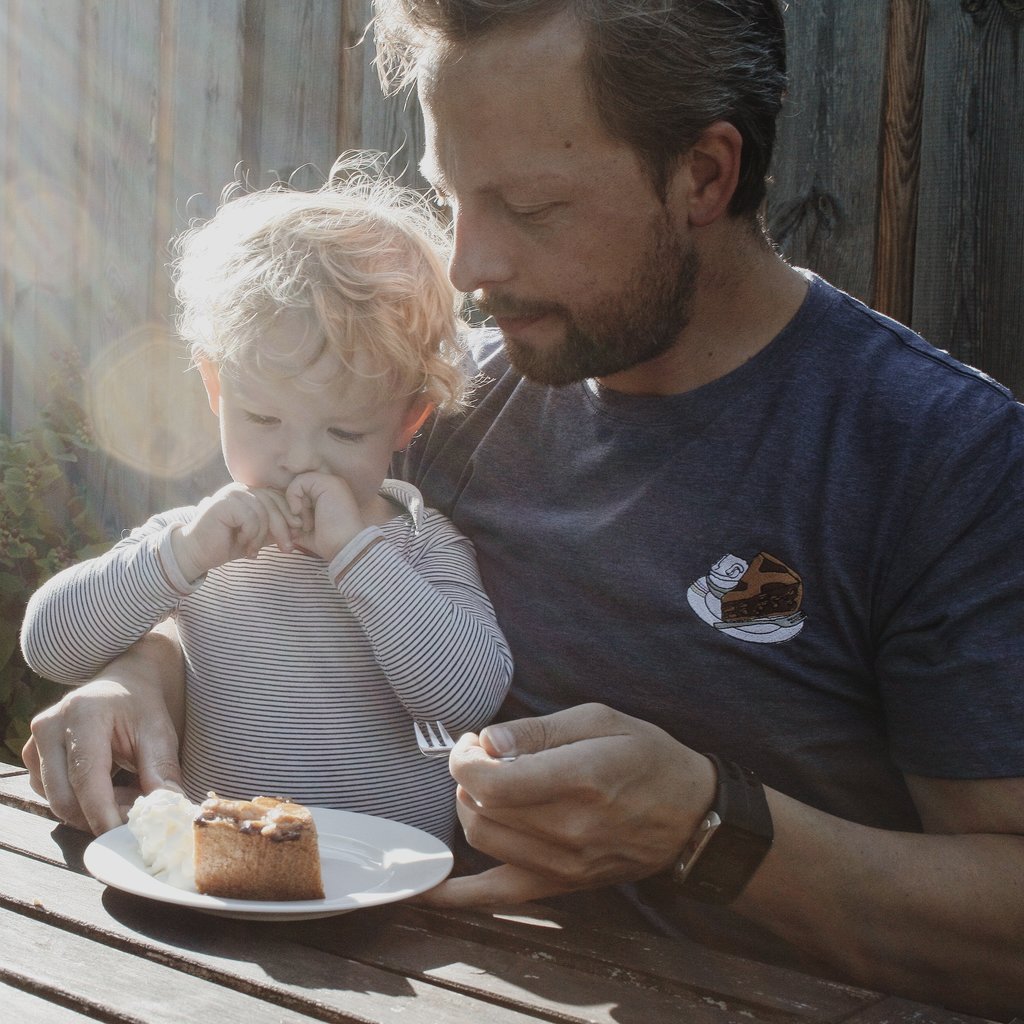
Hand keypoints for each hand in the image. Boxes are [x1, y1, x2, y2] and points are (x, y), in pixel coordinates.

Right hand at [21, 627, 185, 834]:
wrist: (123, 683)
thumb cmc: (142, 707)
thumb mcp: (159, 732)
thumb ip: (161, 770)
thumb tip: (168, 810)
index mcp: (83, 713)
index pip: (87, 776)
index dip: (103, 813)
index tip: (122, 838)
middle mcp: (50, 726)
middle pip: (65, 796)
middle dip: (100, 817)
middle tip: (136, 817)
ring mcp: (36, 741)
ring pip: (57, 801)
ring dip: (92, 811)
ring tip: (129, 794)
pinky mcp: (33, 756)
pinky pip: (52, 795)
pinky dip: (82, 803)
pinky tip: (110, 790)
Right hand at [173, 482, 299, 579]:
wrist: (196, 553)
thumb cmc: (227, 544)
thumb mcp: (258, 535)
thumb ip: (275, 527)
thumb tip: (300, 526)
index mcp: (250, 492)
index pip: (280, 498)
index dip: (291, 516)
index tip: (297, 537)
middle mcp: (242, 488)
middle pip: (275, 504)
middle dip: (284, 529)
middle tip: (287, 549)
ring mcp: (232, 493)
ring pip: (264, 513)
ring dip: (262, 537)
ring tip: (253, 550)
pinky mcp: (224, 503)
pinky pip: (251, 519)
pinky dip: (250, 535)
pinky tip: (242, 545)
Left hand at [285, 472, 365, 560]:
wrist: (345, 547)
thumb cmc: (329, 542)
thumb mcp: (306, 528)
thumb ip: (294, 517)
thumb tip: (274, 514)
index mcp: (329, 494)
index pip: (302, 491)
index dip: (294, 506)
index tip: (298, 526)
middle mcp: (331, 485)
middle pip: (299, 488)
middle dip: (294, 506)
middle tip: (301, 525)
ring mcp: (331, 481)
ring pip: (298, 484)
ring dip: (295, 504)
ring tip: (303, 522)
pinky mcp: (327, 482)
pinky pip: (298, 482)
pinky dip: (293, 497)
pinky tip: (299, 512)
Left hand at [417, 703, 715, 907]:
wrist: (690, 816)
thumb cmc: (647, 758)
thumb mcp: (599, 720)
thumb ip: (537, 729)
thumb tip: (486, 742)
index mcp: (581, 780)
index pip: (493, 782)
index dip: (465, 759)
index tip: (471, 743)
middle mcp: (569, 829)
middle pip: (480, 809)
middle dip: (466, 777)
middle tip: (481, 756)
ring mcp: (563, 865)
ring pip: (482, 839)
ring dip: (468, 807)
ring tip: (487, 785)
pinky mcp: (560, 885)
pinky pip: (495, 896)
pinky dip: (455, 894)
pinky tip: (427, 887)